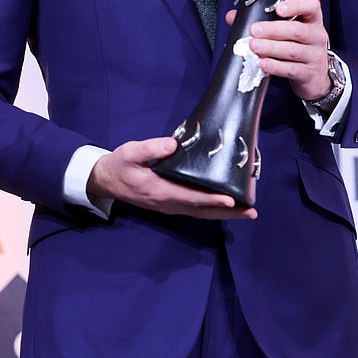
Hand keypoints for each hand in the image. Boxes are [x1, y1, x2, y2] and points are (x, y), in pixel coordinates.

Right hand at [87, 137, 256, 219]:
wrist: (106, 181)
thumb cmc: (119, 165)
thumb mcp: (130, 152)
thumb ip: (150, 148)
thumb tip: (173, 144)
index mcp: (160, 191)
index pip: (191, 198)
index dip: (211, 199)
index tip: (230, 200)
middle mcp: (168, 203)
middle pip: (202, 211)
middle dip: (227, 213)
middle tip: (251, 211)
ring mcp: (170, 206)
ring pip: (201, 213)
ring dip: (224, 214)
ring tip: (246, 211)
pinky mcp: (171, 204)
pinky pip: (196, 210)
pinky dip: (213, 210)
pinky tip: (226, 205)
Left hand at [226, 0, 329, 102]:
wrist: (314, 77)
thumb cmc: (297, 47)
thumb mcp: (284, 32)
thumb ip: (260, 21)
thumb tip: (233, 16)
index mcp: (311, 20)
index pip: (311, 5)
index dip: (296, 5)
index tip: (278, 8)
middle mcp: (317, 36)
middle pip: (297, 30)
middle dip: (273, 29)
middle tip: (254, 30)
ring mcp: (315, 55)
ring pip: (292, 50)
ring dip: (271, 48)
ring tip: (254, 46)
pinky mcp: (309, 73)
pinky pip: (291, 69)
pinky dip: (276, 66)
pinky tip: (263, 63)